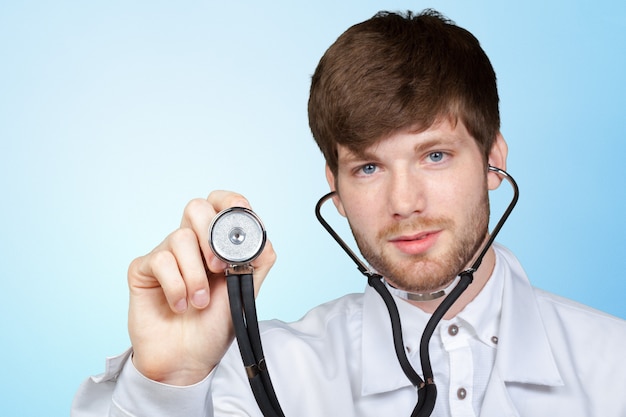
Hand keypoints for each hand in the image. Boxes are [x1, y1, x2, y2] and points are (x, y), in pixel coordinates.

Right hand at [127, 191, 275, 384]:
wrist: (188, 360)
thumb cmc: (215, 326)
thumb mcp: (246, 292)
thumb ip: (258, 261)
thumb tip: (259, 234)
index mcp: (217, 244)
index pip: (222, 203)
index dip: (230, 203)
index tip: (238, 221)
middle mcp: (192, 244)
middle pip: (196, 207)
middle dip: (211, 236)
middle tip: (218, 268)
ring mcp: (166, 254)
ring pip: (180, 238)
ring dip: (195, 276)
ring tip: (199, 302)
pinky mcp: (143, 269)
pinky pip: (160, 260)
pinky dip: (176, 287)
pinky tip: (180, 306)